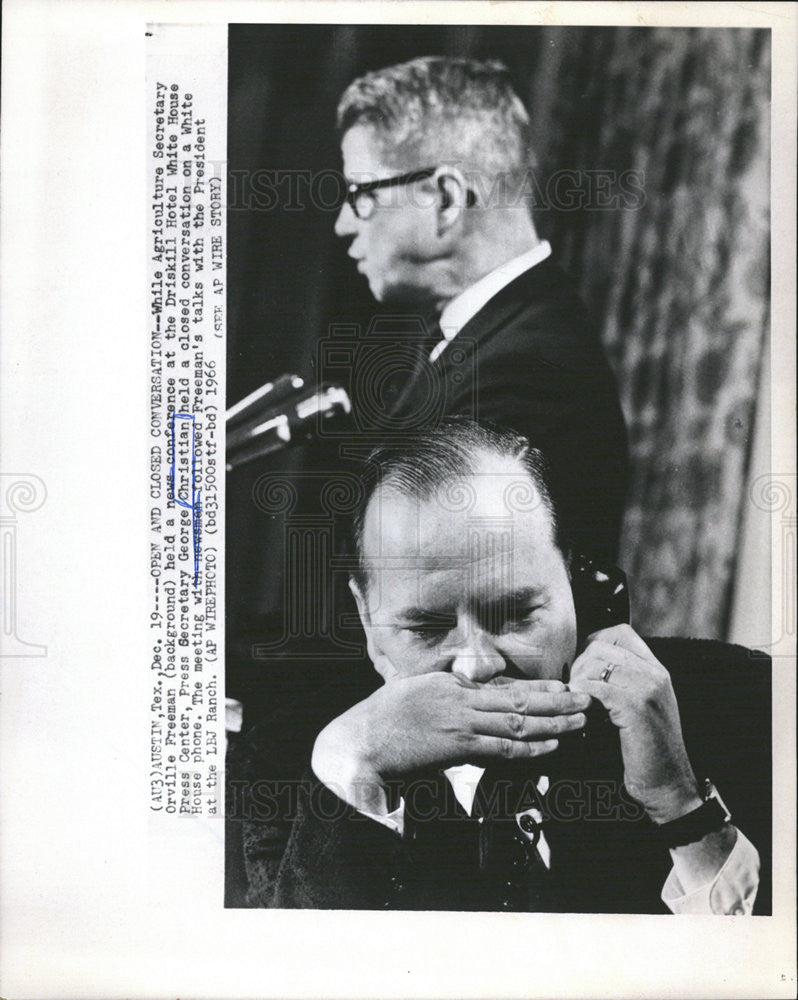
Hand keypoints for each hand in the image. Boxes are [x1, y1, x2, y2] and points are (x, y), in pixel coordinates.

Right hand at [311, 672, 589, 813]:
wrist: (354, 742)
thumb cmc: (378, 724)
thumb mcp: (411, 697)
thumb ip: (440, 699)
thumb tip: (463, 701)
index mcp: (448, 684)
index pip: (500, 686)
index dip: (534, 688)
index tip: (559, 688)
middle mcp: (458, 697)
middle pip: (517, 698)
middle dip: (555, 699)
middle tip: (584, 698)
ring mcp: (458, 720)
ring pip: (517, 720)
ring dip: (553, 720)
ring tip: (579, 719)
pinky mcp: (455, 744)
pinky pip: (501, 746)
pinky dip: (530, 746)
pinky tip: (551, 744)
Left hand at [568, 625, 700, 823]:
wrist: (668, 784)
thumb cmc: (647, 749)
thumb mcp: (641, 707)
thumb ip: (623, 683)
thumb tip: (585, 667)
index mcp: (657, 670)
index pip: (620, 633)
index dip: (594, 643)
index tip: (584, 668)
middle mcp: (655, 674)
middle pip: (603, 645)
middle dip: (580, 664)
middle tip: (576, 689)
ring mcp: (648, 689)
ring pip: (597, 664)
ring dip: (579, 681)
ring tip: (579, 702)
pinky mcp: (637, 707)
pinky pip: (597, 688)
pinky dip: (583, 698)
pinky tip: (584, 714)